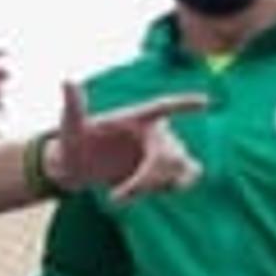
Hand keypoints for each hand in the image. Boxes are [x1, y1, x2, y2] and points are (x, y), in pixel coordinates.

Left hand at [45, 82, 207, 204]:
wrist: (75, 167)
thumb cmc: (72, 140)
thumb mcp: (70, 125)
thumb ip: (74, 106)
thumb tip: (67, 80)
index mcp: (137, 116)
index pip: (165, 106)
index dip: (185, 104)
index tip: (207, 102)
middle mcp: (155, 131)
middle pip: (172, 153)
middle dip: (148, 178)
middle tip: (118, 195)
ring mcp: (162, 149)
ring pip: (183, 167)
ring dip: (159, 184)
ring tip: (128, 193)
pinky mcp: (165, 169)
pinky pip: (186, 177)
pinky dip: (171, 188)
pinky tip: (142, 194)